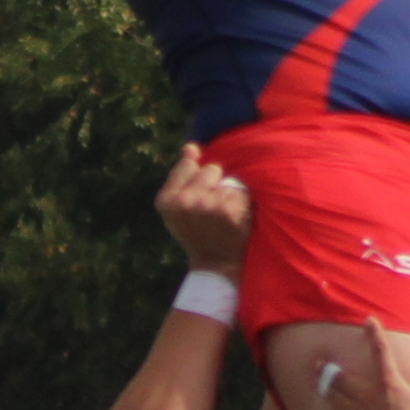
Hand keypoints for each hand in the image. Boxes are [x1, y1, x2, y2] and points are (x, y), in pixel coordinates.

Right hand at [153, 147, 250, 276]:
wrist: (214, 263)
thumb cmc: (197, 230)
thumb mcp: (180, 204)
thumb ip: (183, 173)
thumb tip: (190, 147)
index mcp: (166, 199)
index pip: (188, 164)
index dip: (197, 178)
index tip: (196, 199)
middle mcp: (184, 201)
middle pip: (211, 168)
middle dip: (215, 183)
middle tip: (212, 210)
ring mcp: (207, 206)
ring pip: (228, 180)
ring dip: (230, 193)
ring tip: (224, 214)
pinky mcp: (230, 211)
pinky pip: (242, 192)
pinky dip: (242, 203)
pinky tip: (235, 219)